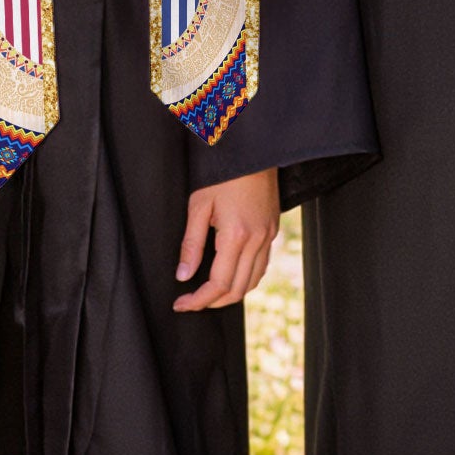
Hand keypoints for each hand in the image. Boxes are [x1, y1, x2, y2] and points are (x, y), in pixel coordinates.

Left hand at [173, 167, 279, 311]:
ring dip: (231, 293)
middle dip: (212, 302)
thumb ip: (191, 244)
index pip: (218, 284)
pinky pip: (262, 265)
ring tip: (209, 293)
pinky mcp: (273, 229)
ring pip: (253, 281)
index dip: (198, 300)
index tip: (181, 304)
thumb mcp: (199, 205)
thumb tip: (183, 275)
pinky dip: (246, 278)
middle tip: (191, 301)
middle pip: (237, 289)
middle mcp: (257, 239)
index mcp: (236, 235)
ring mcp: (268, 235)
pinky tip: (231, 274)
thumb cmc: (224, 173)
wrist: (253, 150)